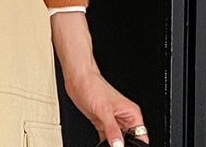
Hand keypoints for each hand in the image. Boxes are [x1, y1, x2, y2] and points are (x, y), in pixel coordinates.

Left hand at [50, 12, 148, 145]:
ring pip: (118, 141)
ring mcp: (112, 121)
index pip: (141, 138)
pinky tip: (102, 146)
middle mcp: (123, 118)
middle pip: (130, 141)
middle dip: (124, 146)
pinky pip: (107, 139)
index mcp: (131, 114)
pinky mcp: (101, 122)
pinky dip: (105, 144)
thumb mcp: (104, 110)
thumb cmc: (92, 85)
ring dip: (114, 146)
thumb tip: (119, 145)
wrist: (77, 77)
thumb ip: (112, 130)